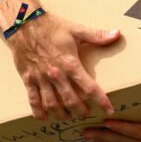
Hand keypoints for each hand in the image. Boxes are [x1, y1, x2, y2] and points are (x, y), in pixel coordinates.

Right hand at [0, 0, 117, 121]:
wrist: (23, 24)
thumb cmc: (52, 26)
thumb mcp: (76, 29)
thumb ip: (97, 35)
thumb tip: (117, 34)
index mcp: (70, 64)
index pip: (89, 88)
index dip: (101, 100)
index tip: (109, 109)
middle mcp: (56, 75)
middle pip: (71, 101)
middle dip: (81, 111)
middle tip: (87, 114)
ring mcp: (41, 79)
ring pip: (52, 104)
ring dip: (62, 114)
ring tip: (69, 117)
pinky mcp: (28, 80)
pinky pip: (33, 100)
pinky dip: (38, 112)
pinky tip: (45, 118)